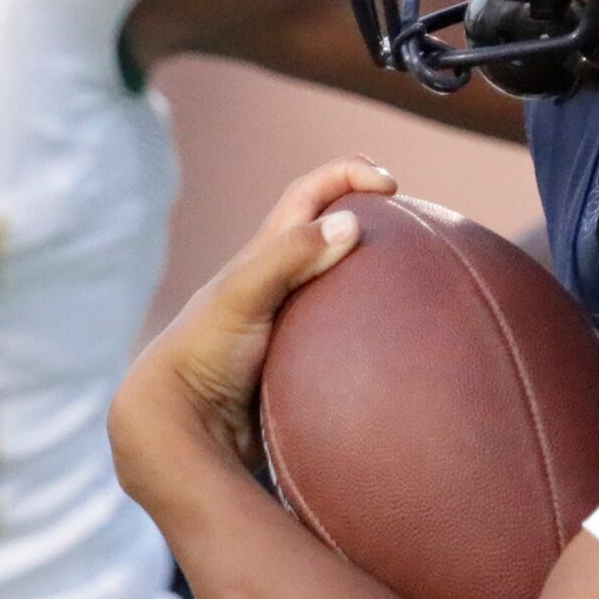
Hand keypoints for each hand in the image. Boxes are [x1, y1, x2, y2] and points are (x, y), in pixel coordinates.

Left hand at [111, 156, 395, 488]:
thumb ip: (289, 257)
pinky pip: (348, 331)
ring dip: (375, 275)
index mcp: (266, 253)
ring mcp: (295, 322)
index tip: (389, 186)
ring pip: (342, 283)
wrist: (185, 424)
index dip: (348, 174)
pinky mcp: (305, 361)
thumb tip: (351, 224)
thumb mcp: (243, 296)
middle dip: (372, 217)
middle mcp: (282, 280)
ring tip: (414, 285)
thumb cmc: (205, 352)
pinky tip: (398, 343)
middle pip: (331, 230)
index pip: (311, 193)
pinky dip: (372, 325)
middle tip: (414, 230)